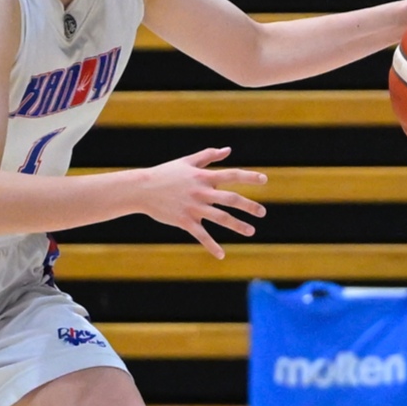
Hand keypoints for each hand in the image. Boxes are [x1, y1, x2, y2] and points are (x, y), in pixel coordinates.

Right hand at [133, 147, 266, 258]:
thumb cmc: (165, 173)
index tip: (265, 180)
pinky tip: (221, 255)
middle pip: (230, 199)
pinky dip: (211, 246)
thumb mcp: (187, 161)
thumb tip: (228, 150)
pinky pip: (201, 235)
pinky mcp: (184, 221)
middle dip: (249, 206)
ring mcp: (193, 207)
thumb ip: (209, 156)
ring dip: (237, 225)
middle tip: (262, 212)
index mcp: (203, 176)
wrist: (142, 189)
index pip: (231, 175)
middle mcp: (201, 192)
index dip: (249, 177)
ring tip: (251, 231)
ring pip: (220, 218)